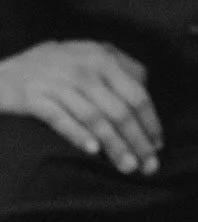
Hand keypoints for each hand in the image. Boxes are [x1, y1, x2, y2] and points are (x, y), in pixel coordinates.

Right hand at [0, 40, 162, 174]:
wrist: (4, 72)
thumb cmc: (53, 65)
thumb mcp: (87, 55)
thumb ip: (116, 66)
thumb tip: (146, 85)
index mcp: (102, 57)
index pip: (137, 92)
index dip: (150, 121)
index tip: (158, 144)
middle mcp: (84, 68)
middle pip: (120, 109)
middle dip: (138, 140)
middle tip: (149, 165)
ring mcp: (59, 83)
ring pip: (96, 118)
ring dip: (115, 145)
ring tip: (128, 167)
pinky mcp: (35, 98)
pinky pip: (61, 119)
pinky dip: (79, 135)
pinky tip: (93, 152)